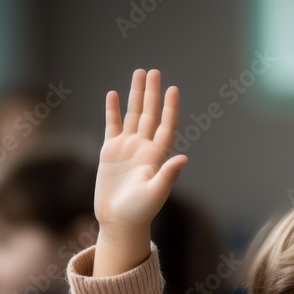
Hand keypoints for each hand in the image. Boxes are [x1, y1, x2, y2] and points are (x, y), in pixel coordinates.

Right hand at [94, 68, 186, 228]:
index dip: (170, 108)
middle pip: (150, 114)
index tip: (173, 89)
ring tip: (138, 74)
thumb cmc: (140, 211)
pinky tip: (112, 94)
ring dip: (135, 95)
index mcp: (157, 156)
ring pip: (132, 115)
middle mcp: (144, 147)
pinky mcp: (110, 152)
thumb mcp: (155, 193)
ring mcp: (127, 148)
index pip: (166, 126)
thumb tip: (183, 158)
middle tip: (153, 72)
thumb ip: (168, 175)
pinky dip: (112, 110)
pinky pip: (112, 125)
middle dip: (152, 93)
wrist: (119, 221)